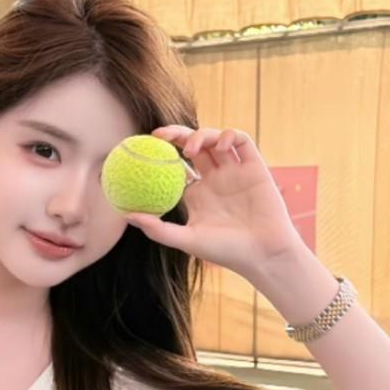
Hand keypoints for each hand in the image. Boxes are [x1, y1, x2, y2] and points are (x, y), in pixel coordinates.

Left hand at [123, 124, 304, 277]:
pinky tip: (221, 144)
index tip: (144, 148)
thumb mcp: (187, 240)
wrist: (263, 254)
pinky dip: (230, 135)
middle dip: (177, 135)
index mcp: (198, 193)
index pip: (177, 165)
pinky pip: (242, 142)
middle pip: (194, 146)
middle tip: (159, 135)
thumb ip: (158, 228)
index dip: (162, 153)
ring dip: (202, 135)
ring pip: (216, 140)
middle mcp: (215, 179)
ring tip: (192, 149)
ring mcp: (235, 171)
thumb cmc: (226, 251)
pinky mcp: (255, 167)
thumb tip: (126, 215)